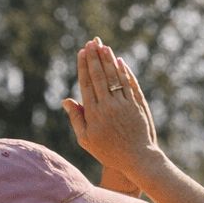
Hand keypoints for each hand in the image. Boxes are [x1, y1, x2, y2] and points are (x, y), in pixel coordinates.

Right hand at [62, 39, 158, 184]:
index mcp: (93, 113)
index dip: (84, 66)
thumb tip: (66, 100)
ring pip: (114, 78)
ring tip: (104, 47)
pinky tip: (120, 62)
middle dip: (95, 58)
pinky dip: (124, 73)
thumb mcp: (86, 140)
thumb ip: (76, 119)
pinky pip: (129, 86)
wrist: (137, 160)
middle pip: (99, 77)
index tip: (82, 52)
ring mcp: (124, 106)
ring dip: (109, 61)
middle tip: (92, 42)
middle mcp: (108, 106)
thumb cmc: (109, 152)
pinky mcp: (137, 107)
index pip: (86, 84)